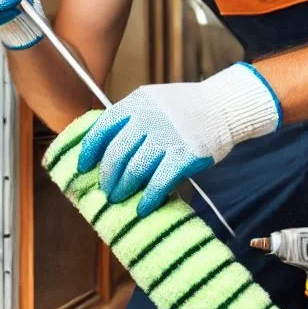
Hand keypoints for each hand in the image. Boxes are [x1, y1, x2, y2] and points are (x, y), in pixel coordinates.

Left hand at [77, 62, 281, 216]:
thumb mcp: (154, 101)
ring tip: (120, 198)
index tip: (83, 166)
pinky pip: (159, 182)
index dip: (90, 150)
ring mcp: (167, 137)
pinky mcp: (184, 155)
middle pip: (116, 153)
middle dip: (107, 176)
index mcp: (137, 103)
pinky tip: (143, 207)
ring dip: (124, 188)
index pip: (103, 127)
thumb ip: (132, 119)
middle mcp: (149, 118)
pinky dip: (148, 198)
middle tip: (106, 189)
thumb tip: (105, 149)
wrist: (224, 107)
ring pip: (134, 170)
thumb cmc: (187, 108)